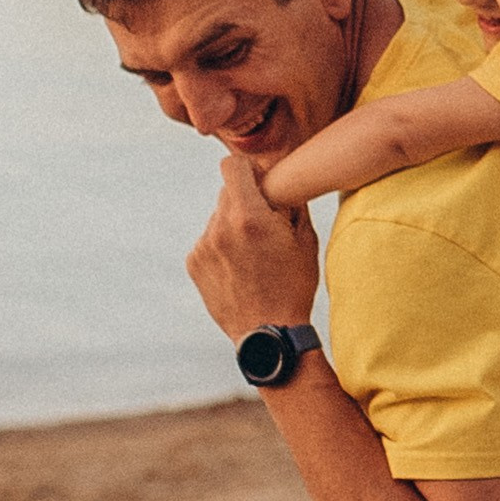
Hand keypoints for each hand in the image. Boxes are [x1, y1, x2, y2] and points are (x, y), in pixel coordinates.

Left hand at [186, 153, 318, 344]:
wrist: (270, 335)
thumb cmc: (293, 287)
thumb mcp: (305, 241)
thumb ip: (290, 203)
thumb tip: (282, 180)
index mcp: (249, 217)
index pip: (232, 166)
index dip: (247, 170)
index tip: (258, 182)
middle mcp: (220, 228)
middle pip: (226, 193)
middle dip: (245, 201)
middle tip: (263, 226)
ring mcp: (203, 247)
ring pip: (218, 218)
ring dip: (233, 227)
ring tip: (252, 257)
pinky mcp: (194, 263)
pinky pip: (208, 241)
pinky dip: (222, 247)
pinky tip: (239, 270)